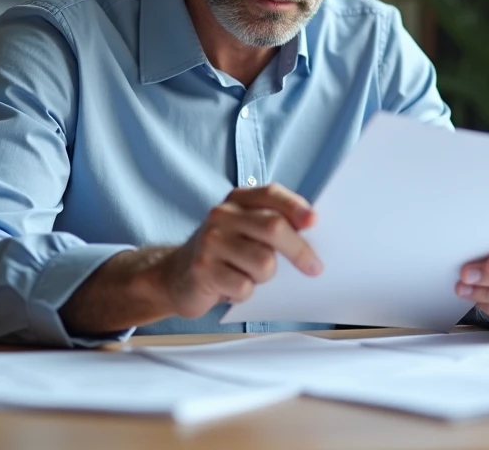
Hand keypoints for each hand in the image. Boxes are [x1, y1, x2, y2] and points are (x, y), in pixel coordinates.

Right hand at [157, 183, 322, 318]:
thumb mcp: (244, 231)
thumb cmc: (223, 255)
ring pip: (264, 263)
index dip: (296, 206)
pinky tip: (232, 288)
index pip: (271, 194)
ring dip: (265, 278)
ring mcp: (210, 242)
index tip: (315, 221)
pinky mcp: (203, 270)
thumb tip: (312, 231)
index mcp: (236, 200)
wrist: (174, 277)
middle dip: (300, 250)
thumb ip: (273, 224)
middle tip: (314, 268)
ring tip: (250, 276)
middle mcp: (221, 215)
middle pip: (273, 227)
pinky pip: (244, 287)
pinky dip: (245, 293)